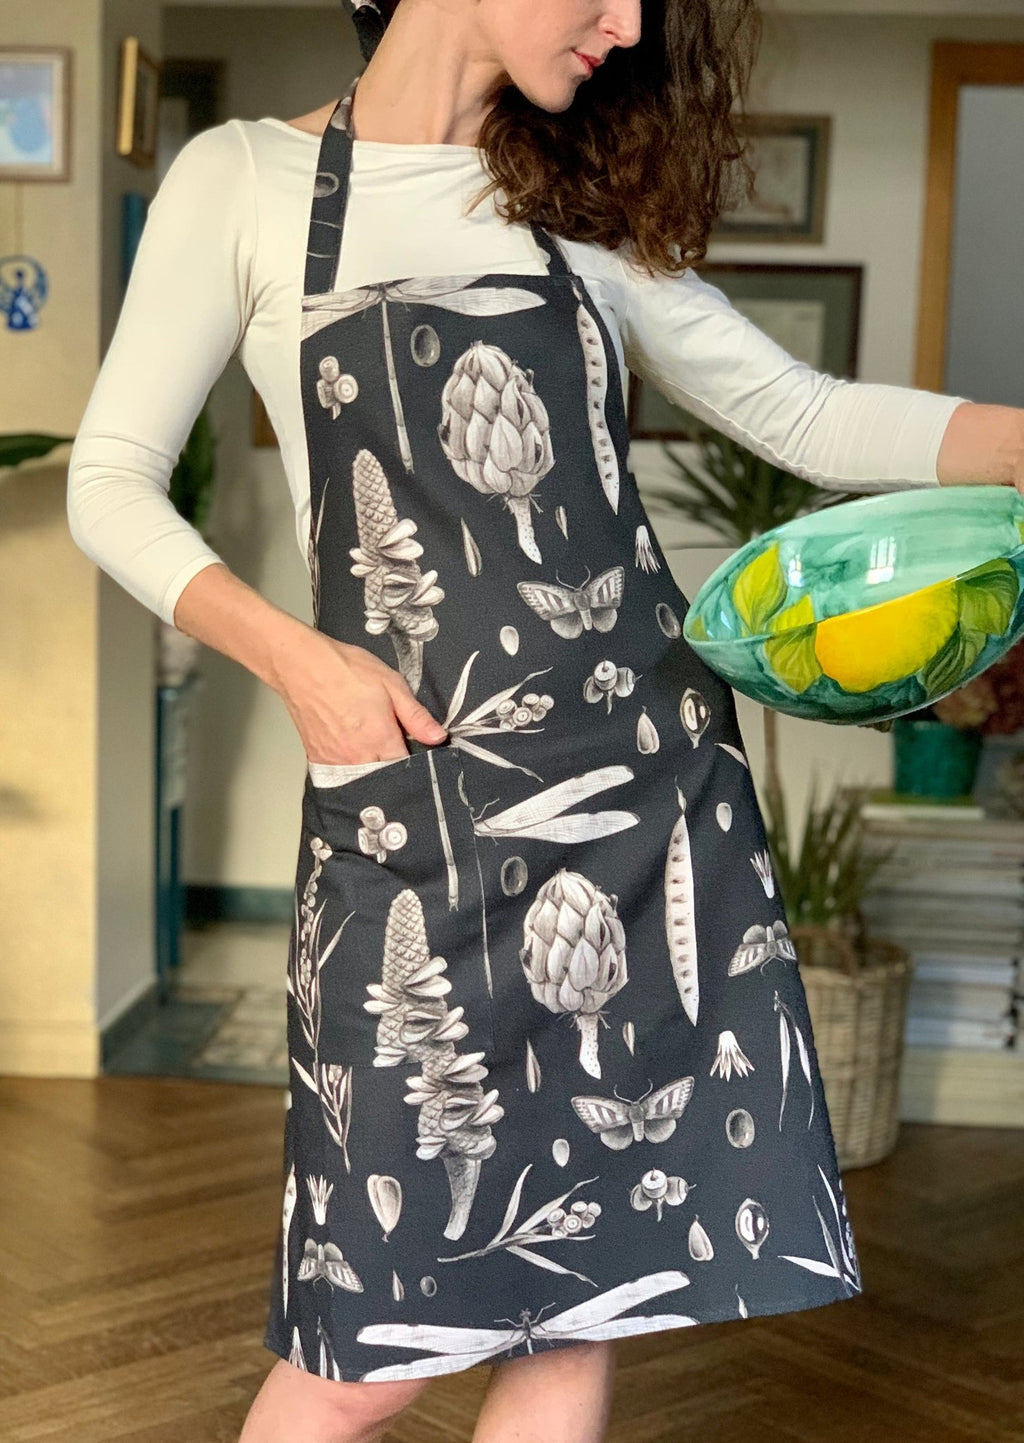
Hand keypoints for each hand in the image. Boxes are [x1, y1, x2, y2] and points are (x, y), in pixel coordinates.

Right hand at [272, 630, 447, 763]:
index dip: (415, 764)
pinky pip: (340, 775)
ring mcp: (336, 760)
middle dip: (393, 771)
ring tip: (373, 753)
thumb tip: (438, 737)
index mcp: (380, 738)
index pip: (406, 768)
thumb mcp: (391, 684)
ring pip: (362, 780)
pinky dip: (350, 770)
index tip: (416, 755)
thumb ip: (415, 716)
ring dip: (372, 773)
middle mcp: (358, 756)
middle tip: (393, 752)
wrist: (302, 665)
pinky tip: (353, 754)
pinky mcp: (318, 759)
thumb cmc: (346, 670)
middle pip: (384, 779)